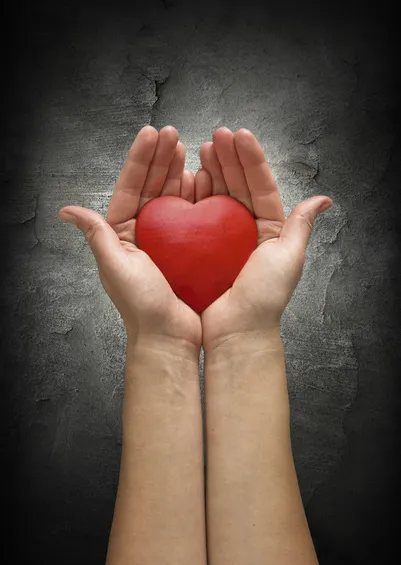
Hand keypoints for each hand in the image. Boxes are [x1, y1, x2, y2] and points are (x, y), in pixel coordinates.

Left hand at [59, 125, 201, 354]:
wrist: (170, 335)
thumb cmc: (142, 306)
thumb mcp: (116, 266)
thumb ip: (97, 235)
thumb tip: (68, 211)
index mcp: (121, 234)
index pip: (130, 188)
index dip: (140, 159)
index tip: (152, 134)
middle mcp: (142, 234)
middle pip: (150, 187)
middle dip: (160, 158)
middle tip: (171, 134)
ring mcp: (166, 241)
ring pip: (171, 197)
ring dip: (177, 171)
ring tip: (187, 149)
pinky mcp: (187, 249)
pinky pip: (190, 215)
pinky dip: (195, 195)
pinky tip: (202, 179)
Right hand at [193, 127, 332, 351]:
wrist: (236, 329)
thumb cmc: (264, 297)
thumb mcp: (287, 257)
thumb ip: (300, 226)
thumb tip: (324, 200)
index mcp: (270, 230)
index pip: (261, 186)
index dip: (251, 159)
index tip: (239, 136)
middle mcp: (247, 231)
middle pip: (239, 186)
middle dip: (229, 158)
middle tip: (217, 136)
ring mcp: (223, 240)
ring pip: (219, 197)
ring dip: (213, 171)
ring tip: (203, 150)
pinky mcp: (203, 250)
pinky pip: (200, 217)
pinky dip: (196, 196)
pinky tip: (190, 179)